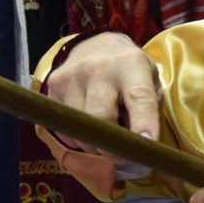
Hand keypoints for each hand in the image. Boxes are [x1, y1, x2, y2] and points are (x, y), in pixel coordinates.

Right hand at [42, 32, 161, 162]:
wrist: (95, 45)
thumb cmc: (129, 72)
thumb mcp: (149, 81)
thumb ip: (148, 110)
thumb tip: (138, 145)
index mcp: (132, 65)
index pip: (139, 97)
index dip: (143, 123)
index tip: (146, 144)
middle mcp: (100, 68)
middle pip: (101, 116)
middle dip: (111, 146)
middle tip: (120, 157)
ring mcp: (73, 75)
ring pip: (80, 127)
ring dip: (93, 144)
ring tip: (104, 138)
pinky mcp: (54, 85)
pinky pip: (64, 127)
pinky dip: (78, 138)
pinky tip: (88, 128)